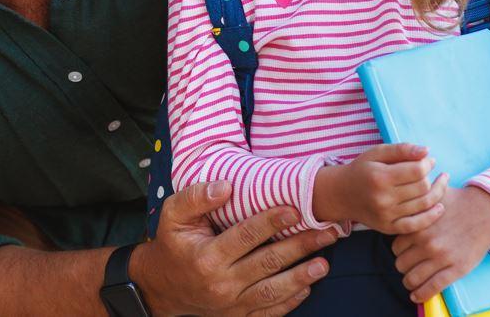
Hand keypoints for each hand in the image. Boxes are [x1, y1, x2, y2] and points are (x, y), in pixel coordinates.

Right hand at [131, 181, 338, 315]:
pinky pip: (269, 312)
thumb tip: (226, 186)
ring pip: (272, 291)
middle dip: (300, 246)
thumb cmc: (173, 243)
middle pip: (267, 263)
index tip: (296, 209)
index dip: (271, 222)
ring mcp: (231, 305)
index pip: (245, 236)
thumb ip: (196, 197)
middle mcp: (221, 283)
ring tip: (324, 263)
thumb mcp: (172, 215)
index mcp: (207, 256)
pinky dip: (290, 301)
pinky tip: (308, 286)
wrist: (162, 286)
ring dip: (302, 277)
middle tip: (327, 232)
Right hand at [313, 143, 448, 234]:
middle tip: (430, 171)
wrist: (341, 194)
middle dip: (431, 177)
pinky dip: (432, 217)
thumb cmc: (362, 169)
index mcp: (380, 177)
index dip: (428, 163)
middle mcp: (383, 198)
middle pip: (422, 188)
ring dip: (437, 193)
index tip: (428, 160)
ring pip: (424, 205)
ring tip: (440, 183)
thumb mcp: (377, 153)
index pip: (417, 171)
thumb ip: (401, 149)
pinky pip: (416, 225)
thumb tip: (427, 151)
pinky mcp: (389, 228)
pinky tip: (440, 207)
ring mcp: (386, 216)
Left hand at [391, 185, 489, 303]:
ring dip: (409, 282)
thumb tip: (399, 206)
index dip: (399, 252)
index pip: (395, 248)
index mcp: (418, 227)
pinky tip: (417, 296)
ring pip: (412, 278)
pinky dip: (422, 294)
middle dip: (403, 267)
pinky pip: (433, 287)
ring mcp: (441, 257)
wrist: (485, 210)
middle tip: (409, 267)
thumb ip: (413, 205)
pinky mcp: (456, 269)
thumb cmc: (458, 202)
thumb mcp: (430, 198)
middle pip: (401, 264)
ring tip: (411, 282)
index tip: (404, 253)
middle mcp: (427, 243)